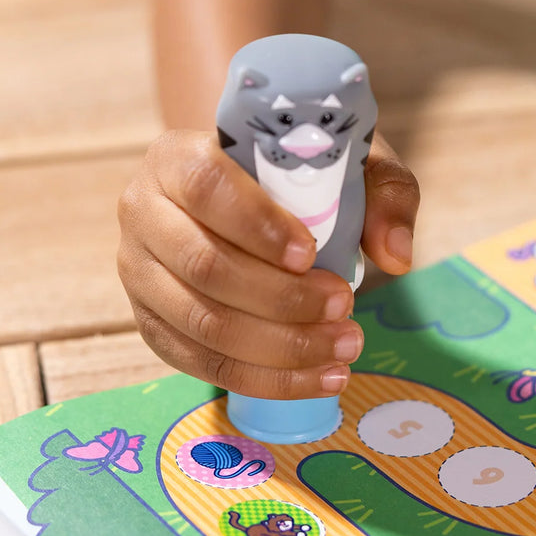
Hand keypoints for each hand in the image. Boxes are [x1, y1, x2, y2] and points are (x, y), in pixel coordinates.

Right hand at [117, 128, 418, 397]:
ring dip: (281, 347)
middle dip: (282, 299)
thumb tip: (396, 256)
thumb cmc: (299, 173)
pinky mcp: (152, 323)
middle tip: (345, 306)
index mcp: (178, 157)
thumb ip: (383, 194)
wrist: (250, 193)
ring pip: (203, 323)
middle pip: (204, 266)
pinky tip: (319, 377)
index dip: (257, 225)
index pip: (206, 187)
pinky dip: (266, 379)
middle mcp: (144, 212)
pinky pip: (203, 364)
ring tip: (343, 347)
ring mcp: (139, 272)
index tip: (311, 253)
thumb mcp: (348, 162)